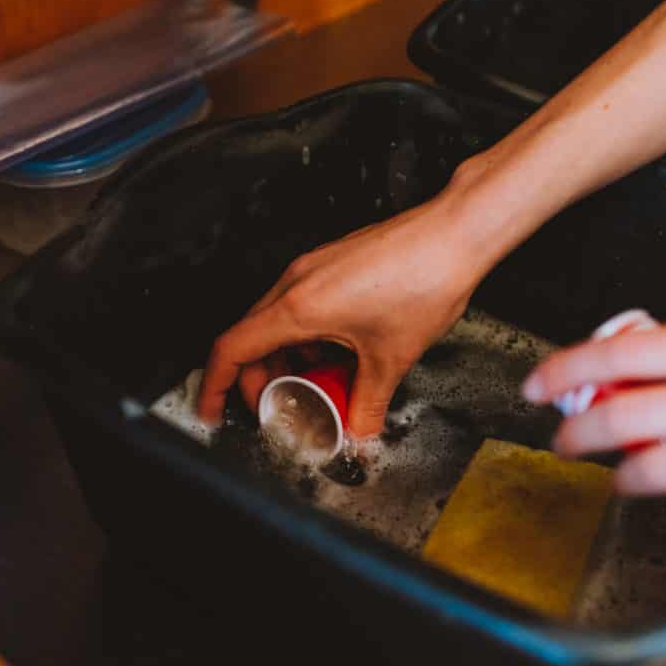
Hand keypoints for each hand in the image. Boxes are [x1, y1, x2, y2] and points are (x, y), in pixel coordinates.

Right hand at [197, 194, 483, 435]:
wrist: (455, 233)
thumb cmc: (424, 279)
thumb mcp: (391, 358)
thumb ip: (368, 403)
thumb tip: (358, 432)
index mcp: (298, 306)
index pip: (232, 349)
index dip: (215, 386)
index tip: (211, 411)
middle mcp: (296, 282)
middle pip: (250, 338)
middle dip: (257, 380)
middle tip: (278, 407)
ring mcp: (312, 269)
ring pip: (276, 322)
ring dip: (285, 358)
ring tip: (314, 385)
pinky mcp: (331, 264)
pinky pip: (300, 306)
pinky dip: (306, 337)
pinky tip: (337, 355)